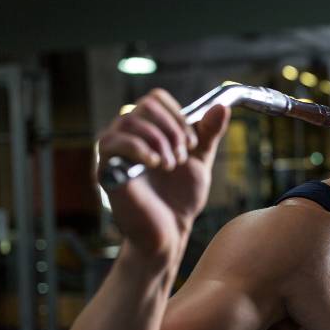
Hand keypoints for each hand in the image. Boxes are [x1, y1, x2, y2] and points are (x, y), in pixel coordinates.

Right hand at [97, 88, 229, 258]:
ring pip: (130, 120)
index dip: (178, 116)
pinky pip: (111, 142)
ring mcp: (114, 151)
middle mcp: (127, 135)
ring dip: (160, 141)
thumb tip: (223, 107)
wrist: (171, 230)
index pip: (155, 99)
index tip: (192, 142)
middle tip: (182, 157)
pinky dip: (140, 148)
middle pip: (144, 106)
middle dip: (171, 129)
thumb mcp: (200, 160)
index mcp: (148, 130)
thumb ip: (209, 133)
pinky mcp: (106, 168)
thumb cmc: (181, 197)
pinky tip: (156, 164)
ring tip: (171, 165)